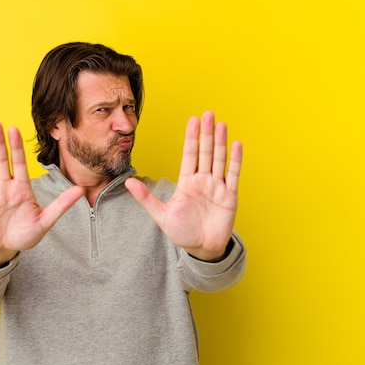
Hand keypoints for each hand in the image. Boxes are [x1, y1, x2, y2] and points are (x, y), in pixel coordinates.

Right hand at [0, 121, 83, 268]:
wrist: (4, 250)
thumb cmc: (24, 235)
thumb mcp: (45, 221)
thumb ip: (61, 205)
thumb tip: (81, 190)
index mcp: (22, 188)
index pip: (19, 163)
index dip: (16, 147)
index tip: (14, 129)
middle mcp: (6, 187)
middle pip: (2, 161)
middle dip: (0, 143)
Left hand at [125, 111, 242, 260]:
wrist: (202, 249)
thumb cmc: (182, 233)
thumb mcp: (161, 215)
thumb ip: (146, 198)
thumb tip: (128, 182)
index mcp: (187, 182)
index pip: (190, 154)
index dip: (191, 137)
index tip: (193, 120)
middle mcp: (203, 180)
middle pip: (205, 152)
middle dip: (207, 133)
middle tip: (208, 114)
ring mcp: (217, 187)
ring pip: (219, 159)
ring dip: (221, 142)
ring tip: (222, 124)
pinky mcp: (230, 196)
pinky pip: (233, 175)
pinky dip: (235, 160)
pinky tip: (236, 144)